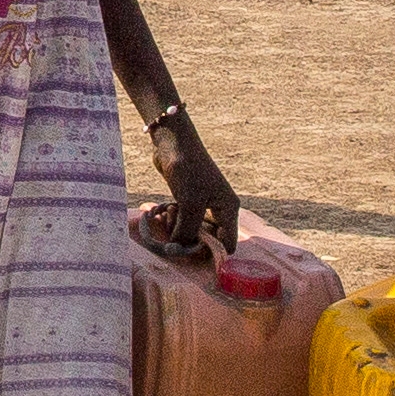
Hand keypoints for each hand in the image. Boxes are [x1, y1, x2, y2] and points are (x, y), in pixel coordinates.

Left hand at [145, 105, 239, 261]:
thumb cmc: (188, 169)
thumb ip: (188, 231)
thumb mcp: (190, 203)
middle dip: (190, 239)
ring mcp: (203, 206)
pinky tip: (166, 209)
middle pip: (207, 240)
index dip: (213, 253)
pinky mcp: (188, 201)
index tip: (192, 253)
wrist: (173, 142)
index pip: (228, 244)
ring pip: (191, 231)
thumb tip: (178, 250)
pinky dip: (173, 220)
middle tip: (176, 229)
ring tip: (170, 212)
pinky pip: (182, 221)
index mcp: (228, 210)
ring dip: (178, 228)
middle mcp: (219, 210)